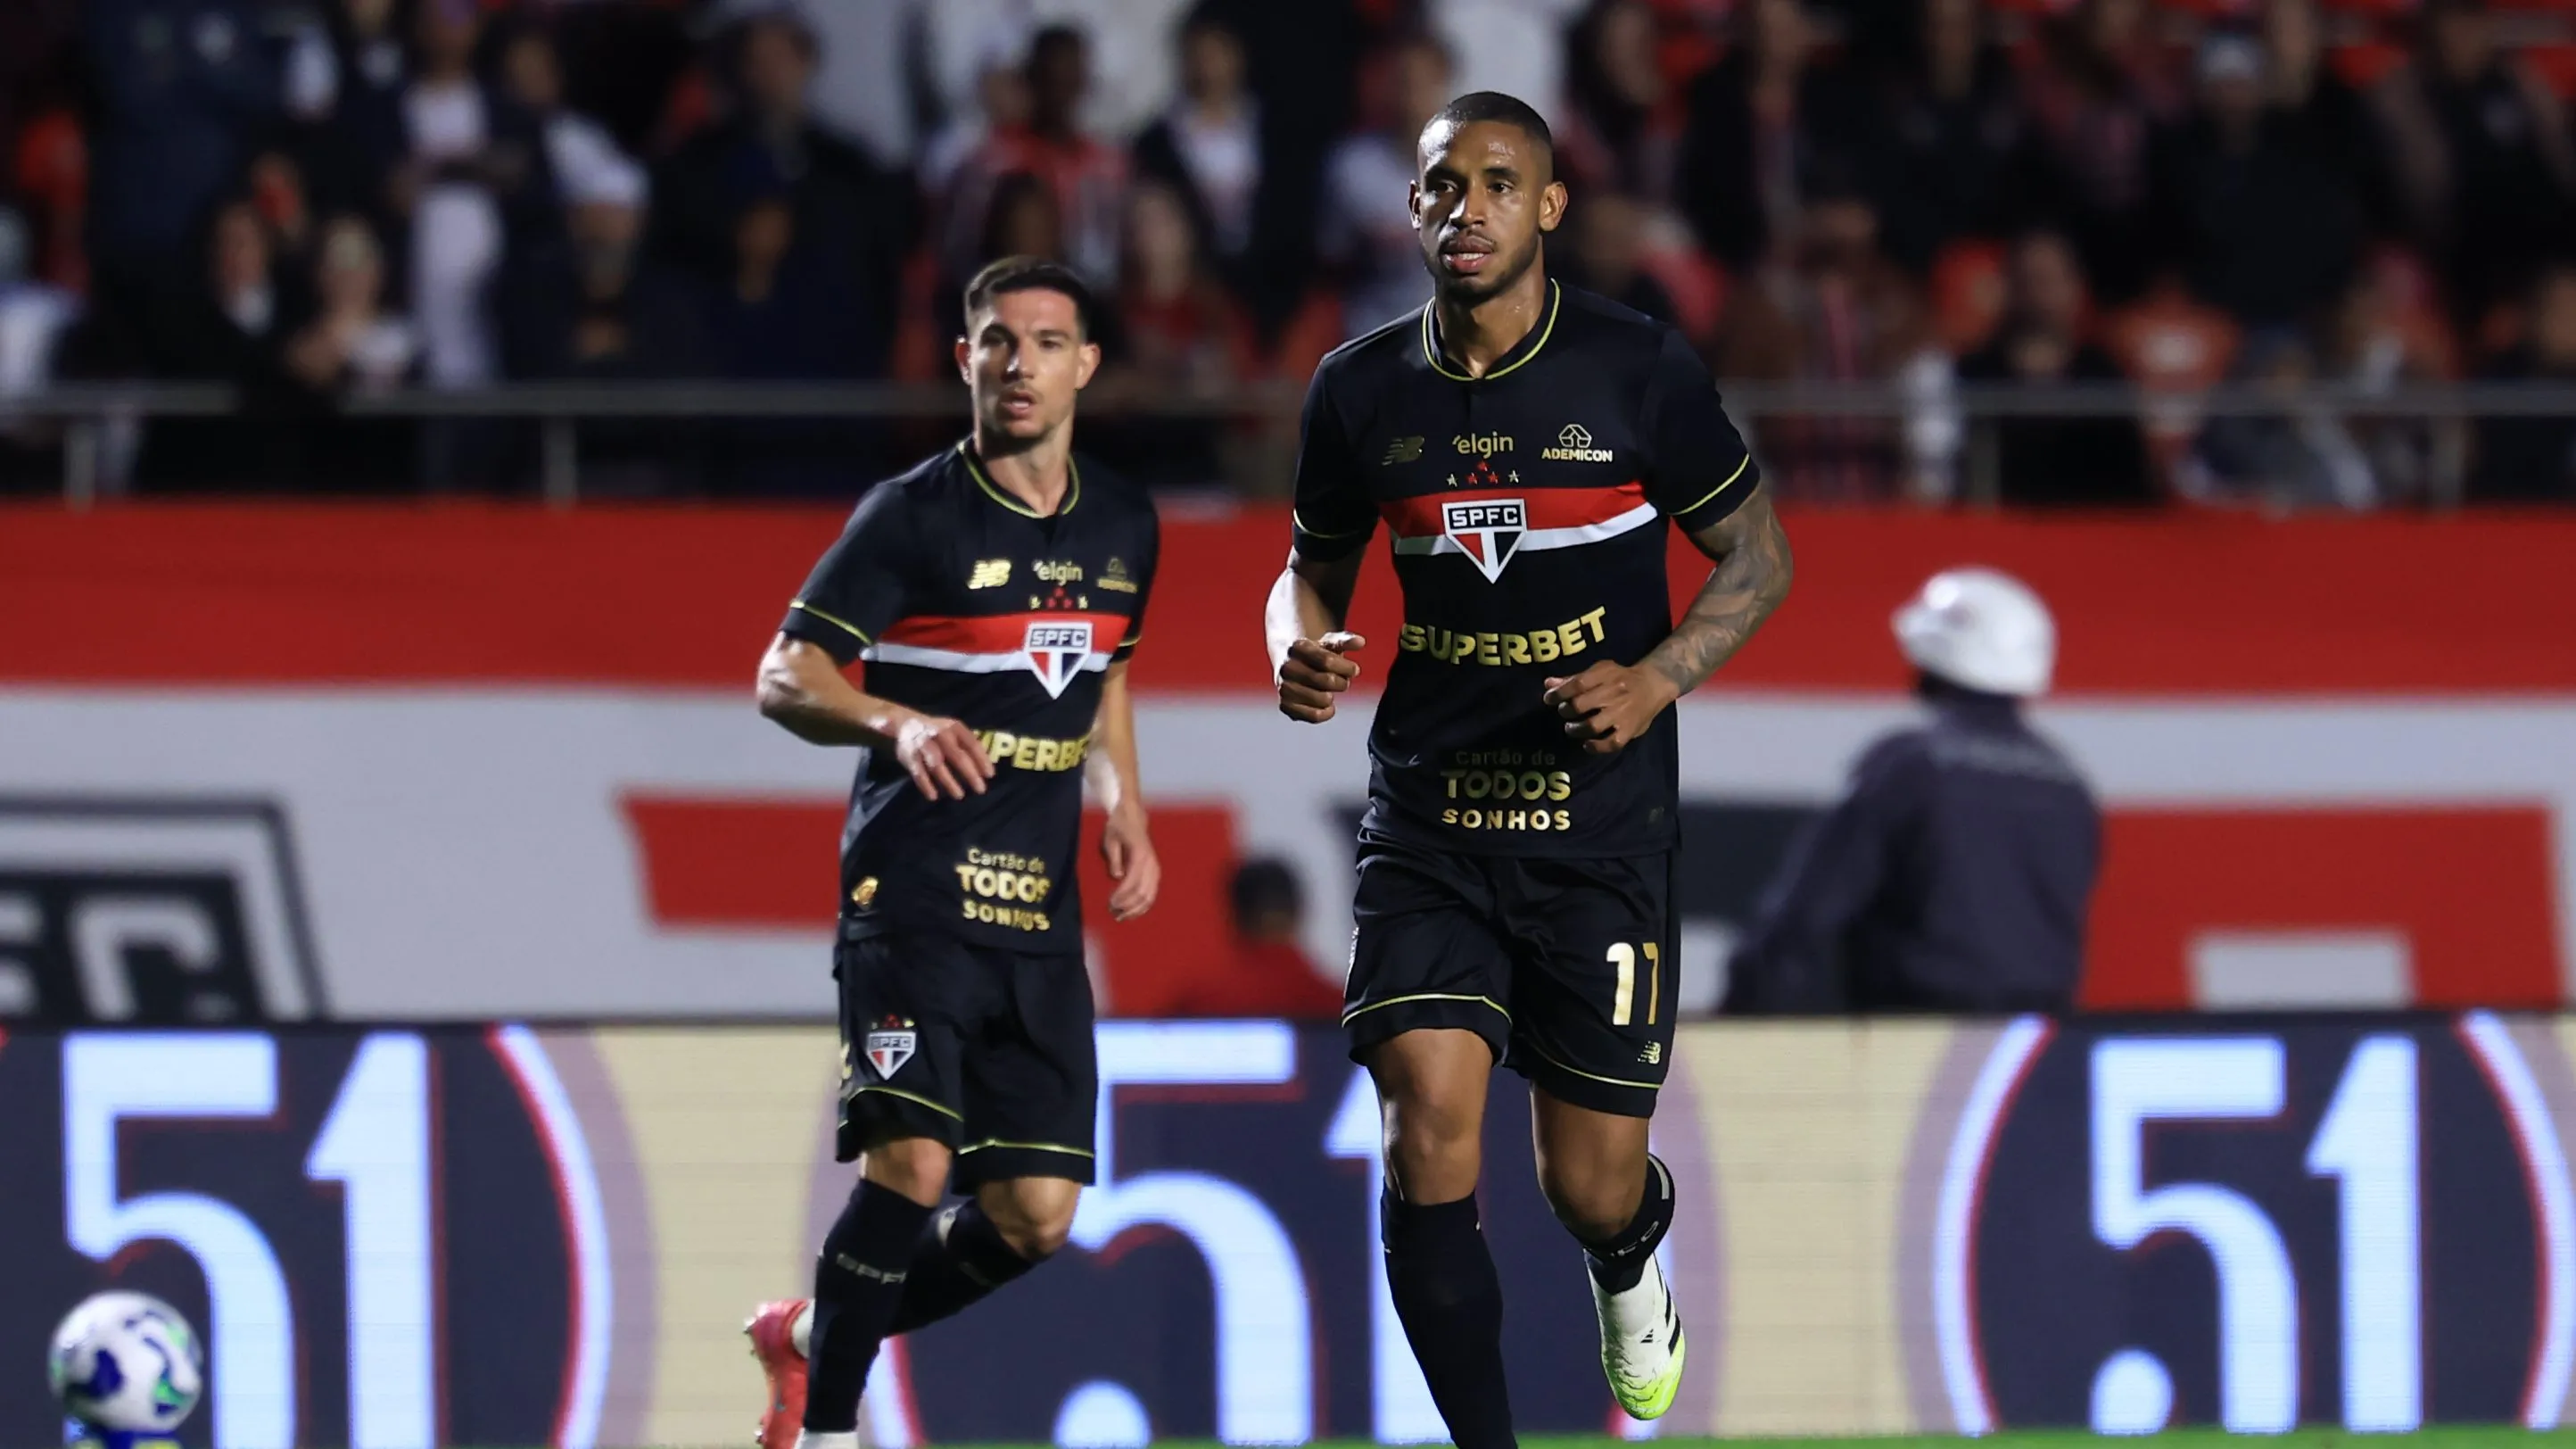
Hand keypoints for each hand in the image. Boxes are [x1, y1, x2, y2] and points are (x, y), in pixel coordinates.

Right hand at [892, 714, 993, 799]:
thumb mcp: (954, 731)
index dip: (982, 760)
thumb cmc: (939, 732)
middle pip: (957, 756)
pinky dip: (926, 785)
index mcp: (954, 727)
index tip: (990, 775)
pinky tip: (933, 796)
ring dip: (949, 782)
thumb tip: (986, 767)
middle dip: (970, 774)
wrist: (906, 723)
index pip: (972, 744)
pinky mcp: (909, 756)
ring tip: (959, 795)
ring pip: (937, 765)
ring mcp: (923, 745)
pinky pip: (918, 772)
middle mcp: (940, 735)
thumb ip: (968, 745)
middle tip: (980, 789)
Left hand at [1099, 805, 1160, 920]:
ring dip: (1136, 909)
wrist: (1133, 817)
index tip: (1109, 904)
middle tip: (1113, 913)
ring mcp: (1155, 869)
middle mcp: (1151, 863)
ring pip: (1150, 896)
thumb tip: (1117, 877)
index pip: (1132, 882)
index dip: (1122, 896)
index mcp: (1141, 854)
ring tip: (1121, 916)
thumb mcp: (1111, 839)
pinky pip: (1152, 893)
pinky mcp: (1155, 872)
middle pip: (1143, 893)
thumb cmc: (1119, 827)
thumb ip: (1114, 859)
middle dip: (1128, 906)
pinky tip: (1133, 912)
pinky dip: (1143, 905)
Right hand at [1277, 632, 1365, 722]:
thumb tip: (1360, 642)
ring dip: (1332, 696)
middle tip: (1341, 680)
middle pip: (1327, 681)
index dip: (1346, 668)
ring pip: (1322, 699)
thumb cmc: (1314, 653)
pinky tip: (1327, 706)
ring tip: (1329, 690)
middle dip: (1342, 682)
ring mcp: (1284, 688)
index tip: (1354, 670)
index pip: (1327, 661)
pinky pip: (1313, 716)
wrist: (1289, 662)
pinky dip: (1325, 713)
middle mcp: (1287, 668)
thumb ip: (1345, 640)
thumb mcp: (1329, 643)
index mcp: (1298, 647)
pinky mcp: (1285, 706)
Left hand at [1543, 662, 1677, 754]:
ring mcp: (1622, 713)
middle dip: (1566, 711)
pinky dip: (1596, 747)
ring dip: (1576, 729)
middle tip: (1565, 713)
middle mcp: (1614, 693)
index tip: (1548, 699)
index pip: (1577, 684)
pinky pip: (1611, 743)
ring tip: (1571, 728)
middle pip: (1580, 705)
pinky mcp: (1630, 730)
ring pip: (1592, 726)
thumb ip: (1574, 679)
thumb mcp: (1600, 671)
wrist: (1654, 684)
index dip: (1558, 693)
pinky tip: (1587, 744)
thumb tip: (1548, 683)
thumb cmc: (1622, 677)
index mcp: (1606, 675)